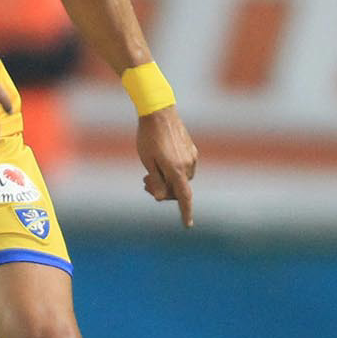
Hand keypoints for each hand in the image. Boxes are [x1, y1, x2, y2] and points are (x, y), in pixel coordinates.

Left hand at [137, 107, 197, 226]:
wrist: (158, 111)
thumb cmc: (148, 136)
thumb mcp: (147, 161)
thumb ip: (156, 181)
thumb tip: (163, 198)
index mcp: (176, 169)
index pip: (184, 197)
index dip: (186, 213)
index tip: (188, 225)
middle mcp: (188, 164)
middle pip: (178, 189)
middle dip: (163, 191)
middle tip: (144, 183)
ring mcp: (192, 156)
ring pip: (181, 179)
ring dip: (167, 181)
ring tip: (148, 174)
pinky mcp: (191, 149)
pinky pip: (183, 168)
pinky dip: (173, 171)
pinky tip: (159, 162)